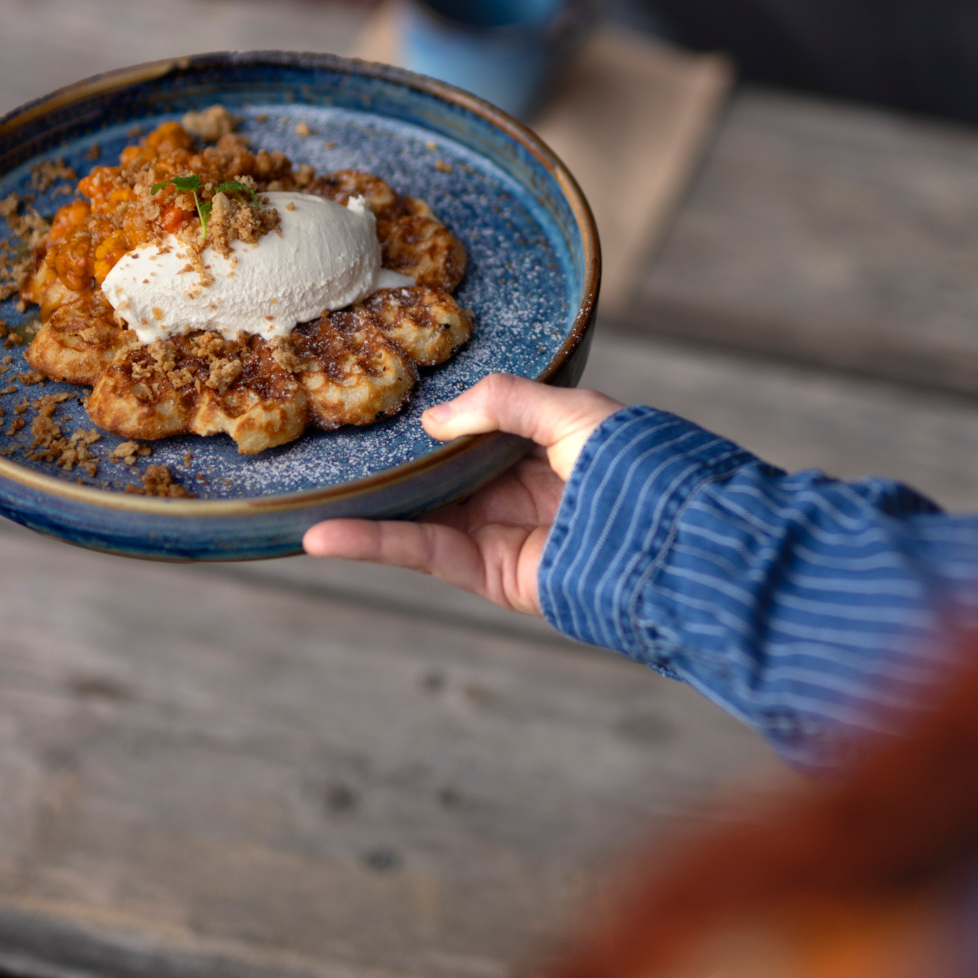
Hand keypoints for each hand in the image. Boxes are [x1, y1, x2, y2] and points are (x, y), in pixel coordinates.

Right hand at [301, 373, 623, 615]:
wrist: (671, 538)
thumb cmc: (636, 467)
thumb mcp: (569, 411)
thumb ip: (502, 402)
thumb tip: (434, 418)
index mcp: (546, 449)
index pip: (477, 433)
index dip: (433, 421)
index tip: (385, 404)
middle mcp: (521, 493)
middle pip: (441, 477)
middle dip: (391, 466)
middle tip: (330, 448)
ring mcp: (504, 535)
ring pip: (421, 515)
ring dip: (366, 508)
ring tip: (306, 497)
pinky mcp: (493, 575)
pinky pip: (424, 553)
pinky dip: (374, 543)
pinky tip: (326, 534)